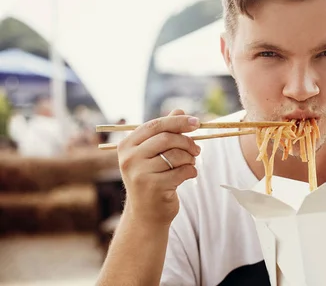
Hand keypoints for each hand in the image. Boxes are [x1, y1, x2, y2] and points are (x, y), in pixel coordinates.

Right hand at [117, 109, 199, 226]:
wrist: (146, 214)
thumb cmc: (152, 179)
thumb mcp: (154, 154)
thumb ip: (165, 132)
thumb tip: (179, 110)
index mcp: (127, 145)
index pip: (155, 125)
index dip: (178, 121)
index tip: (196, 122)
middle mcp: (130, 158)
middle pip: (167, 138)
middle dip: (187, 142)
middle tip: (198, 149)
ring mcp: (140, 173)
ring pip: (176, 155)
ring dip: (190, 158)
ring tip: (191, 164)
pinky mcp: (153, 187)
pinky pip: (181, 171)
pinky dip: (191, 172)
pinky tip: (189, 175)